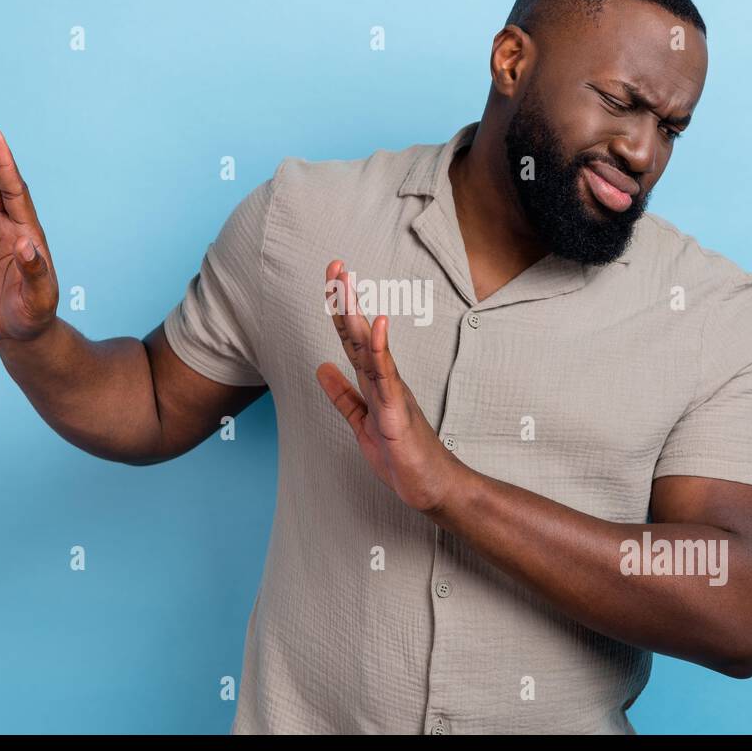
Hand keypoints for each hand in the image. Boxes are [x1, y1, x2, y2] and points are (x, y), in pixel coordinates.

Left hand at [315, 259, 464, 513]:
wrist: (430, 485)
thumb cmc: (402, 455)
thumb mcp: (361, 421)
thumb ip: (343, 395)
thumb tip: (321, 367)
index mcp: (373, 382)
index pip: (351, 339)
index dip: (338, 310)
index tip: (331, 280)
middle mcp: (384, 380)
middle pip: (359, 334)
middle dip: (345, 300)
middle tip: (336, 265)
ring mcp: (392, 393)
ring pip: (370, 348)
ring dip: (357, 315)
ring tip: (348, 285)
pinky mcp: (398, 411)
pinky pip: (387, 376)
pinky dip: (381, 350)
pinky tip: (378, 325)